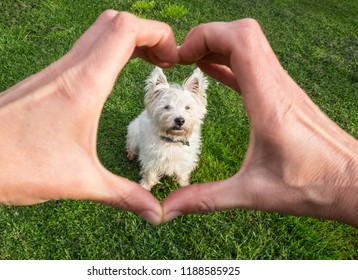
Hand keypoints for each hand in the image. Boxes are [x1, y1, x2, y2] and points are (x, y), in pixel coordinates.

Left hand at [0, 10, 178, 224]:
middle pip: (112, 22)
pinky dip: (104, 55)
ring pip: (95, 34)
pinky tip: (108, 83)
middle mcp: (68, 69)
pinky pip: (80, 53)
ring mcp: (52, 72)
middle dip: (146, 33)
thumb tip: (155, 213)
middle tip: (163, 60)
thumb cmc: (15, 166)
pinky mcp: (42, 82)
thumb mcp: (80, 181)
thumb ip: (124, 195)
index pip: (126, 30)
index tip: (174, 57)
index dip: (158, 32)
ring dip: (124, 42)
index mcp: (84, 83)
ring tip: (144, 67)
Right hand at [162, 20, 357, 225]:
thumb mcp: (253, 194)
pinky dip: (230, 61)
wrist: (355, 182)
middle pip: (243, 33)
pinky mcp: (283, 95)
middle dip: (208, 37)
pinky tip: (213, 71)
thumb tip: (169, 209)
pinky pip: (253, 65)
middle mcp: (278, 87)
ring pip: (250, 44)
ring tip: (191, 63)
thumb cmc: (314, 187)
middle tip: (182, 60)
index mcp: (269, 103)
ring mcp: (282, 88)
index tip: (182, 58)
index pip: (240, 41)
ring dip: (218, 46)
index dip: (206, 36)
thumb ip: (206, 199)